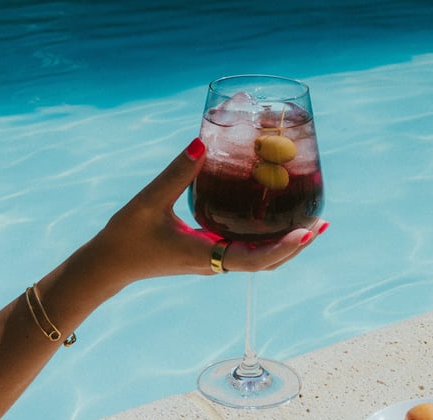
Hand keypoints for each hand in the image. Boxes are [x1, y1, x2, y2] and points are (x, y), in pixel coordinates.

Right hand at [87, 139, 324, 283]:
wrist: (109, 264)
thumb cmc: (126, 236)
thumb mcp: (149, 201)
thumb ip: (176, 173)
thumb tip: (201, 143)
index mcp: (205, 254)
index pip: (254, 260)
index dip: (282, 248)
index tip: (306, 233)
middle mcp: (215, 262)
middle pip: (267, 262)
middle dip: (297, 245)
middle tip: (323, 222)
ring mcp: (213, 259)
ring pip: (260, 259)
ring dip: (287, 244)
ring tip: (313, 223)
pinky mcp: (209, 253)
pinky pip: (247, 250)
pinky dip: (269, 240)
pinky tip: (280, 220)